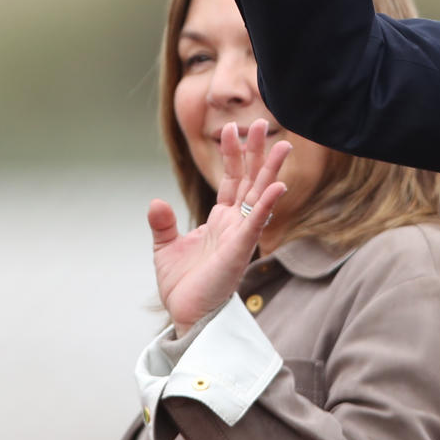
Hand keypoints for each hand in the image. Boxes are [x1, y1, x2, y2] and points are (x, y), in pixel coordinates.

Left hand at [147, 121, 290, 332]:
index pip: (232, 181)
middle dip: (256, 153)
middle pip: (250, 180)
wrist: (187, 316)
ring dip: (271, 171)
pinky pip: (255, 224)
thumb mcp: (165, 248)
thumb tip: (156, 201)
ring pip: (259, 197)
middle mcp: (234, 224)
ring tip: (283, 145)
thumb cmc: (183, 287)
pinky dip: (266, 205)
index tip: (232, 128)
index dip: (233, 155)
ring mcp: (239, 236)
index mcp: (220, 221)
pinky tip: (277, 187)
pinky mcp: (239, 251)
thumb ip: (162, 224)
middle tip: (262, 123)